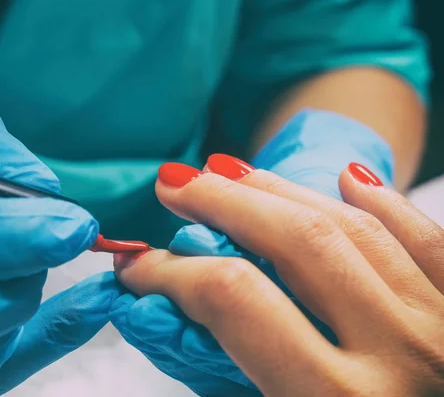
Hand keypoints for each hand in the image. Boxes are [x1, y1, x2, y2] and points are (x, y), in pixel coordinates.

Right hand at [111, 109, 384, 393]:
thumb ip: (224, 378)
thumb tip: (170, 313)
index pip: (233, 300)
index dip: (170, 273)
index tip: (138, 267)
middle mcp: (404, 355)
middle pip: (294, 241)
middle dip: (221, 202)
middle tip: (176, 186)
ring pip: (353, 226)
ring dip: (283, 192)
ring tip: (235, 175)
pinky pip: (428, 238)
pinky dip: (385, 205)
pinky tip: (348, 182)